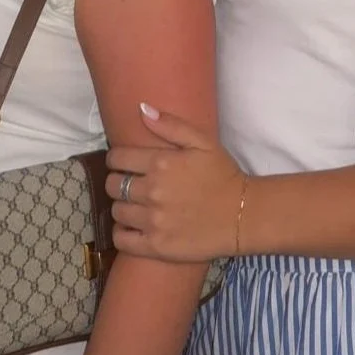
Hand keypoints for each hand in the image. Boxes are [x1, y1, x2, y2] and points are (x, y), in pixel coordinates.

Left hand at [107, 105, 246, 262]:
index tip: (122, 163)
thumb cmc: (222, 174)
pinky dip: (121, 233)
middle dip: (116, 181)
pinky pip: (121, 240)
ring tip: (133, 205)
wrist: (242, 215)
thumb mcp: (202, 142)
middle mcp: (152, 191)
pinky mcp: (156, 246)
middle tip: (128, 183)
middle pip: (113, 185)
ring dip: (121, 206)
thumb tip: (141, 109)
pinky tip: (132, 227)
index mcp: (161, 163)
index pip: (117, 158)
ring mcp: (153, 220)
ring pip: (116, 211)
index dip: (115, 159)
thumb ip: (171, 124)